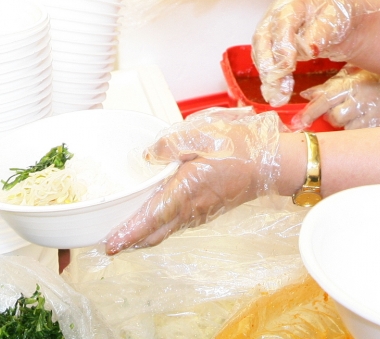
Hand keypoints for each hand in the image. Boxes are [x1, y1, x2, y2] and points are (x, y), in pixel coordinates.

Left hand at [103, 109, 281, 252]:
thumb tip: (147, 155)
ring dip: (144, 235)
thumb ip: (170, 143)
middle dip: (131, 241)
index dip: (129, 233)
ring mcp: (200, 213)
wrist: (271, 161)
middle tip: (109, 243)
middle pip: (155, 233)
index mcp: (186, 190)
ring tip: (124, 234)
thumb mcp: (201, 134)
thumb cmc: (239, 146)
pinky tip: (152, 219)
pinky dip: (159, 228)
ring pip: (166, 231)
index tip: (109, 244)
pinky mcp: (207, 210)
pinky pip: (177, 225)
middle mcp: (191, 209)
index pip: (151, 219)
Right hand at [252, 0, 379, 104]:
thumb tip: (310, 48)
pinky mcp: (273, 43)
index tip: (287, 66)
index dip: (283, 45)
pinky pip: (266, 60)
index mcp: (293, 2)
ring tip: (276, 97)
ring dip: (267, 75)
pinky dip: (270, 77)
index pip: (283, 23)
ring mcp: (272, 28)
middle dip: (268, 65)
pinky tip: (275, 93)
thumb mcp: (337, 19)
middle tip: (277, 88)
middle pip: (263, 38)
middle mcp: (277, 14)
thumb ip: (323, 32)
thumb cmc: (338, 13)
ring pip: (261, 51)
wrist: (337, 16)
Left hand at [293, 65, 379, 130]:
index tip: (298, 122)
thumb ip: (330, 86)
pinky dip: (361, 134)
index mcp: (353, 84)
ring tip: (357, 118)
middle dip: (333, 118)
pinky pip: (363, 138)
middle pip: (335, 118)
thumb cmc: (379, 80)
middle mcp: (363, 100)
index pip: (325, 100)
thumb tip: (306, 95)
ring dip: (347, 127)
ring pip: (348, 131)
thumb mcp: (354, 76)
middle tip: (342, 112)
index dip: (310, 112)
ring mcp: (375, 116)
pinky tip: (366, 125)